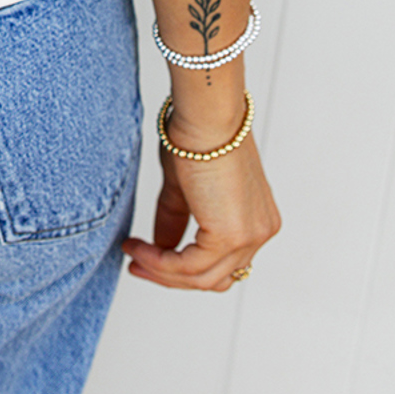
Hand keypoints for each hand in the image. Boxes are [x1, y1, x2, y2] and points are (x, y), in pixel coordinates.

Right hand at [121, 132, 280, 291]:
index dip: (186, 267)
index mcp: (257, 217)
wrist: (205, 115)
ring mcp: (250, 237)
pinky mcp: (231, 237)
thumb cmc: (197, 133)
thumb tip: (161, 246)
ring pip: (202, 278)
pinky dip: (162, 264)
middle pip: (214, 276)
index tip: (151, 259)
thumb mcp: (184, 185)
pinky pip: (191, 268)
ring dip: (162, 272)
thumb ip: (176, 217)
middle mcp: (261, 231)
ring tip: (133, 256)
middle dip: (171, 276)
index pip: (223, 261)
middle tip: (138, 265)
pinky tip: (140, 250)